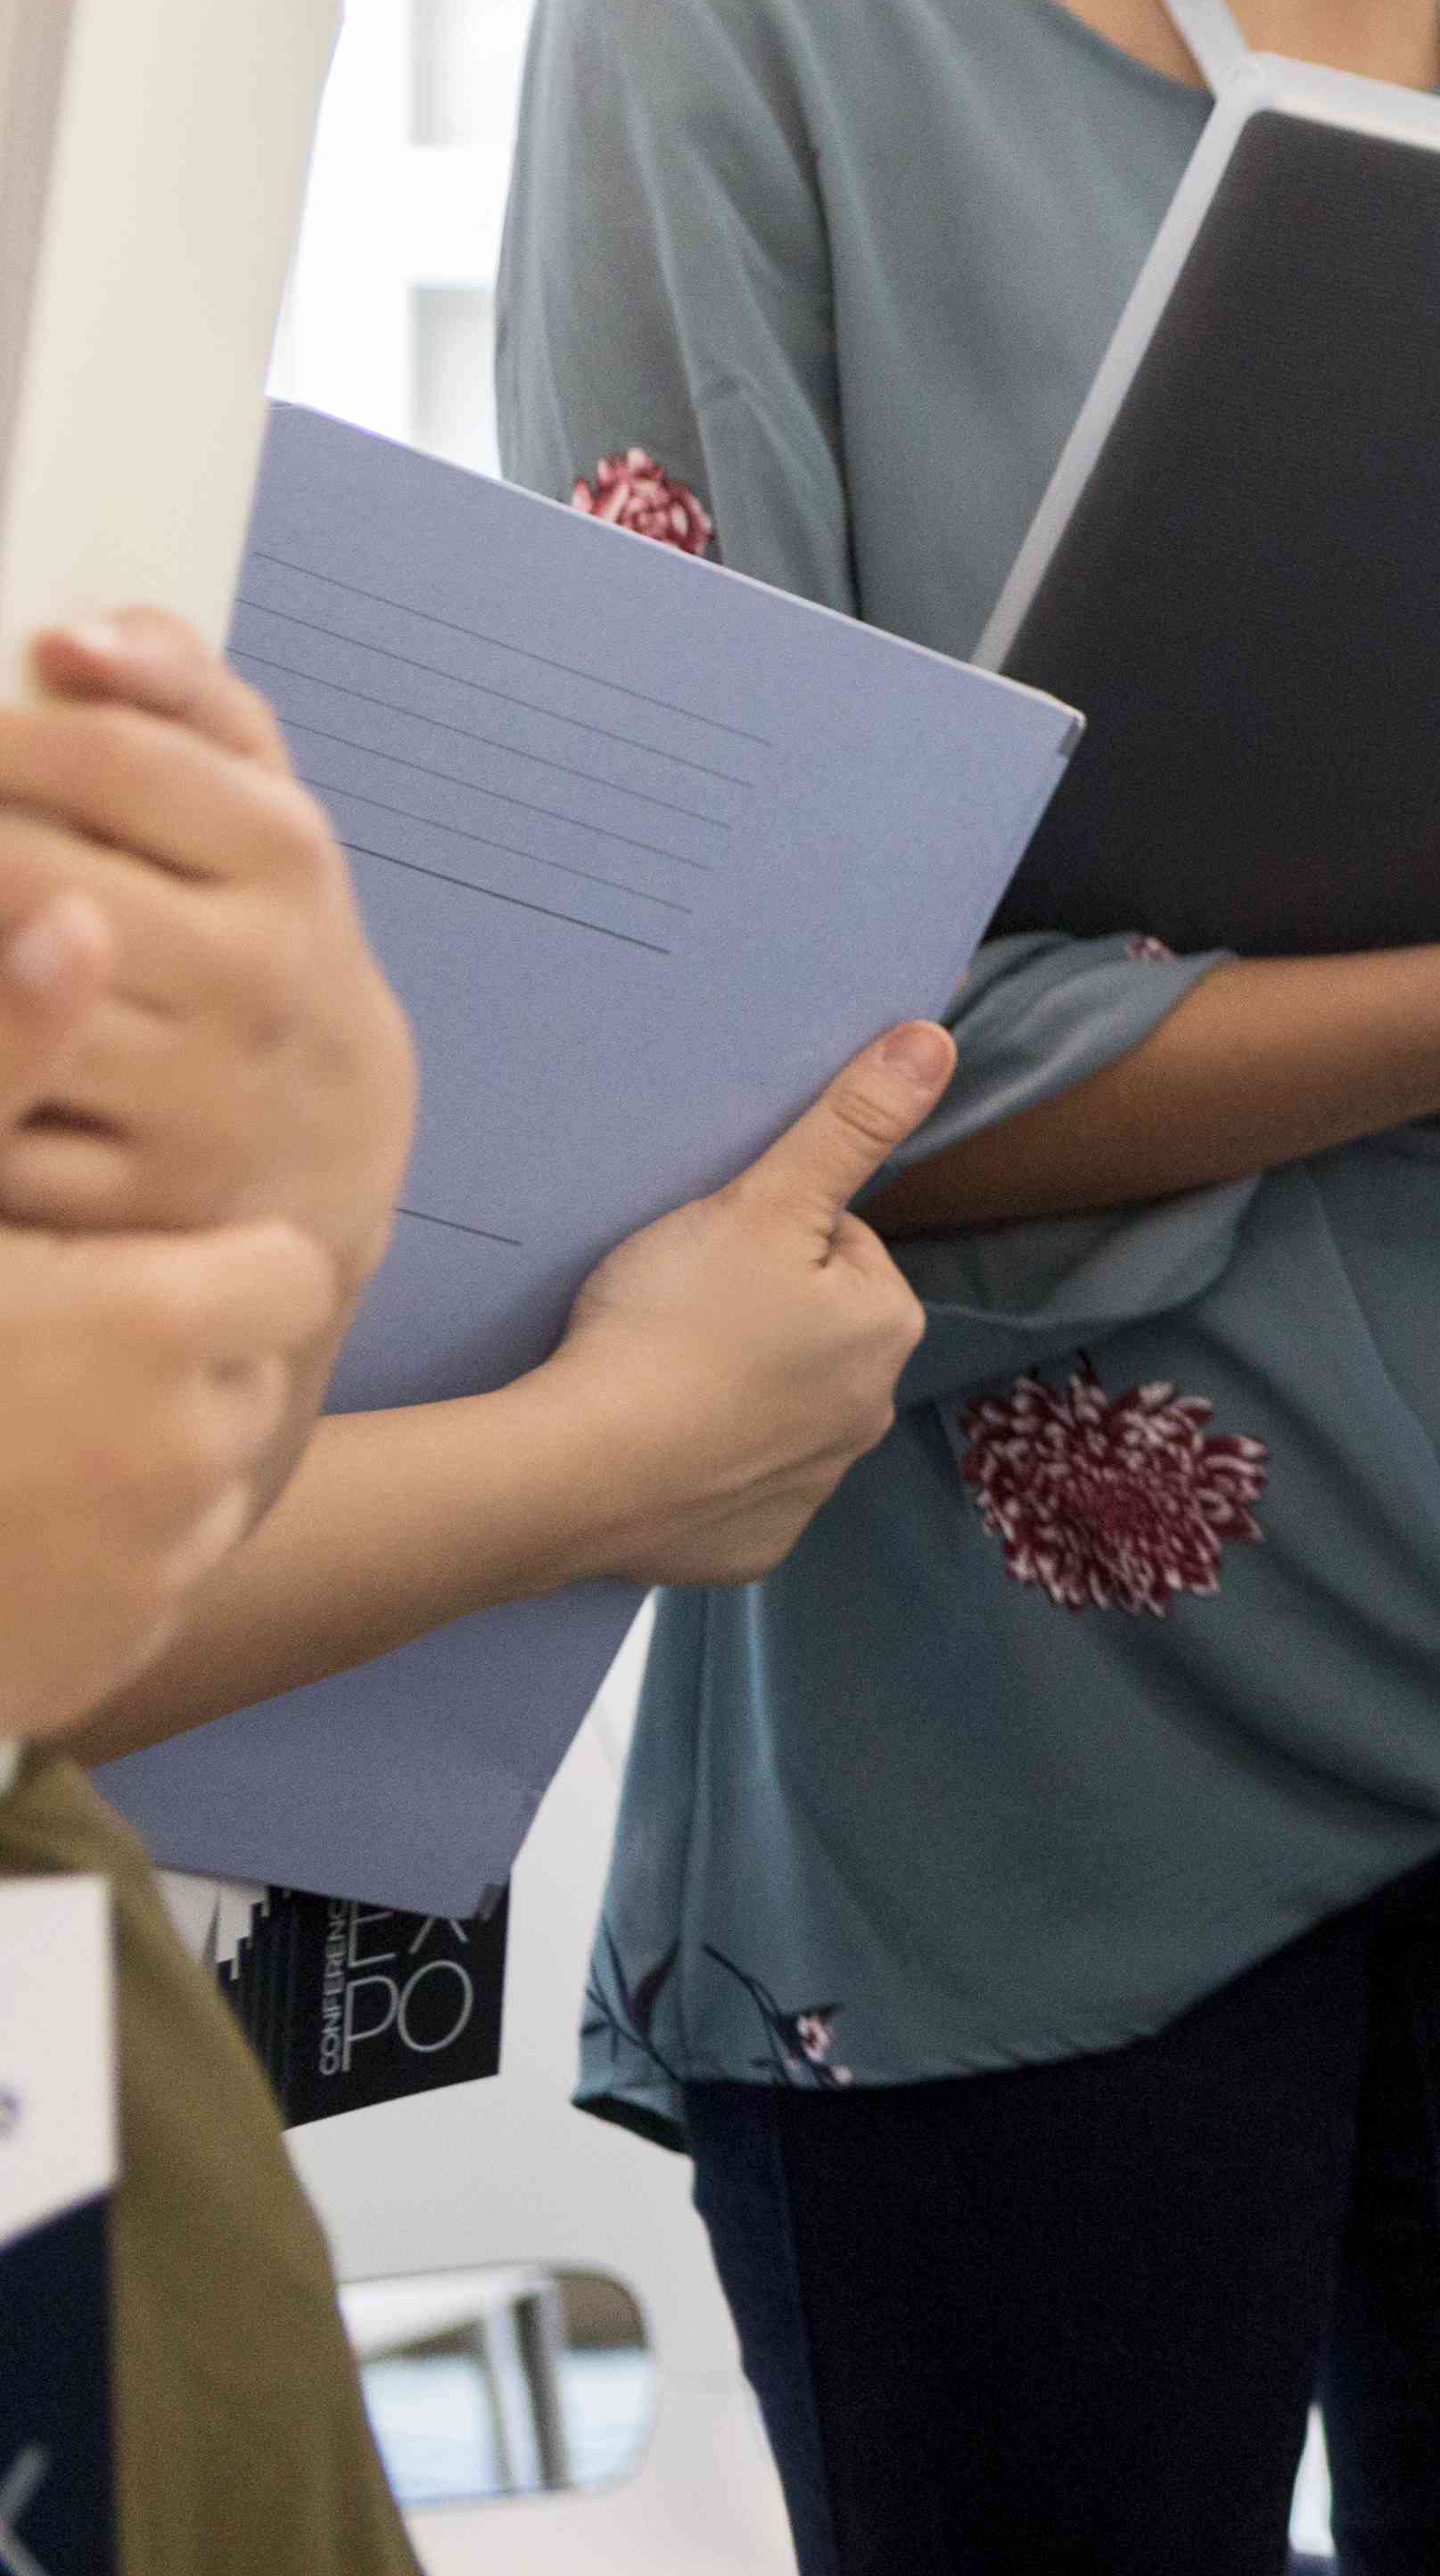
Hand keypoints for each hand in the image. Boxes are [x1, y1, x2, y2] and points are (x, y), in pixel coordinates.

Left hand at [0, 613, 415, 1305]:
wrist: (330, 1141)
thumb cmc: (256, 938)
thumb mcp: (257, 805)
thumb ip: (179, 694)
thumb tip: (67, 639)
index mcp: (288, 856)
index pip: (107, 759)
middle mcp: (257, 975)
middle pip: (28, 877)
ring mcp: (197, 1096)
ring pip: (5, 1004)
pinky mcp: (132, 1200)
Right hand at [0, 898, 337, 1735]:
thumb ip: (3, 1063)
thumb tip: (79, 916)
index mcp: (157, 1323)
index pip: (276, 1272)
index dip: (189, 1270)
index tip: (81, 1277)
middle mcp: (193, 1449)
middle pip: (241, 1376)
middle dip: (158, 1364)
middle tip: (18, 1356)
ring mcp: (155, 1571)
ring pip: (200, 1480)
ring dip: (124, 1465)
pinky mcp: (106, 1659)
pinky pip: (144, 1584)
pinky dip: (88, 1565)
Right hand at [527, 1024, 953, 1586]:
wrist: (580, 1472)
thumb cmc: (672, 1323)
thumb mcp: (763, 1202)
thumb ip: (850, 1125)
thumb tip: (935, 1039)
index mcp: (888, 1327)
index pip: (839, 1248)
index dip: (770, 1237)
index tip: (709, 1255)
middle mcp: (872, 1414)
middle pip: (812, 1328)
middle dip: (757, 1312)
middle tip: (673, 1309)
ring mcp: (813, 1489)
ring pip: (774, 1405)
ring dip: (729, 1385)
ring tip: (654, 1373)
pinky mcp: (752, 1545)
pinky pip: (732, 1486)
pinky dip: (700, 1464)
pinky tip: (653, 1444)